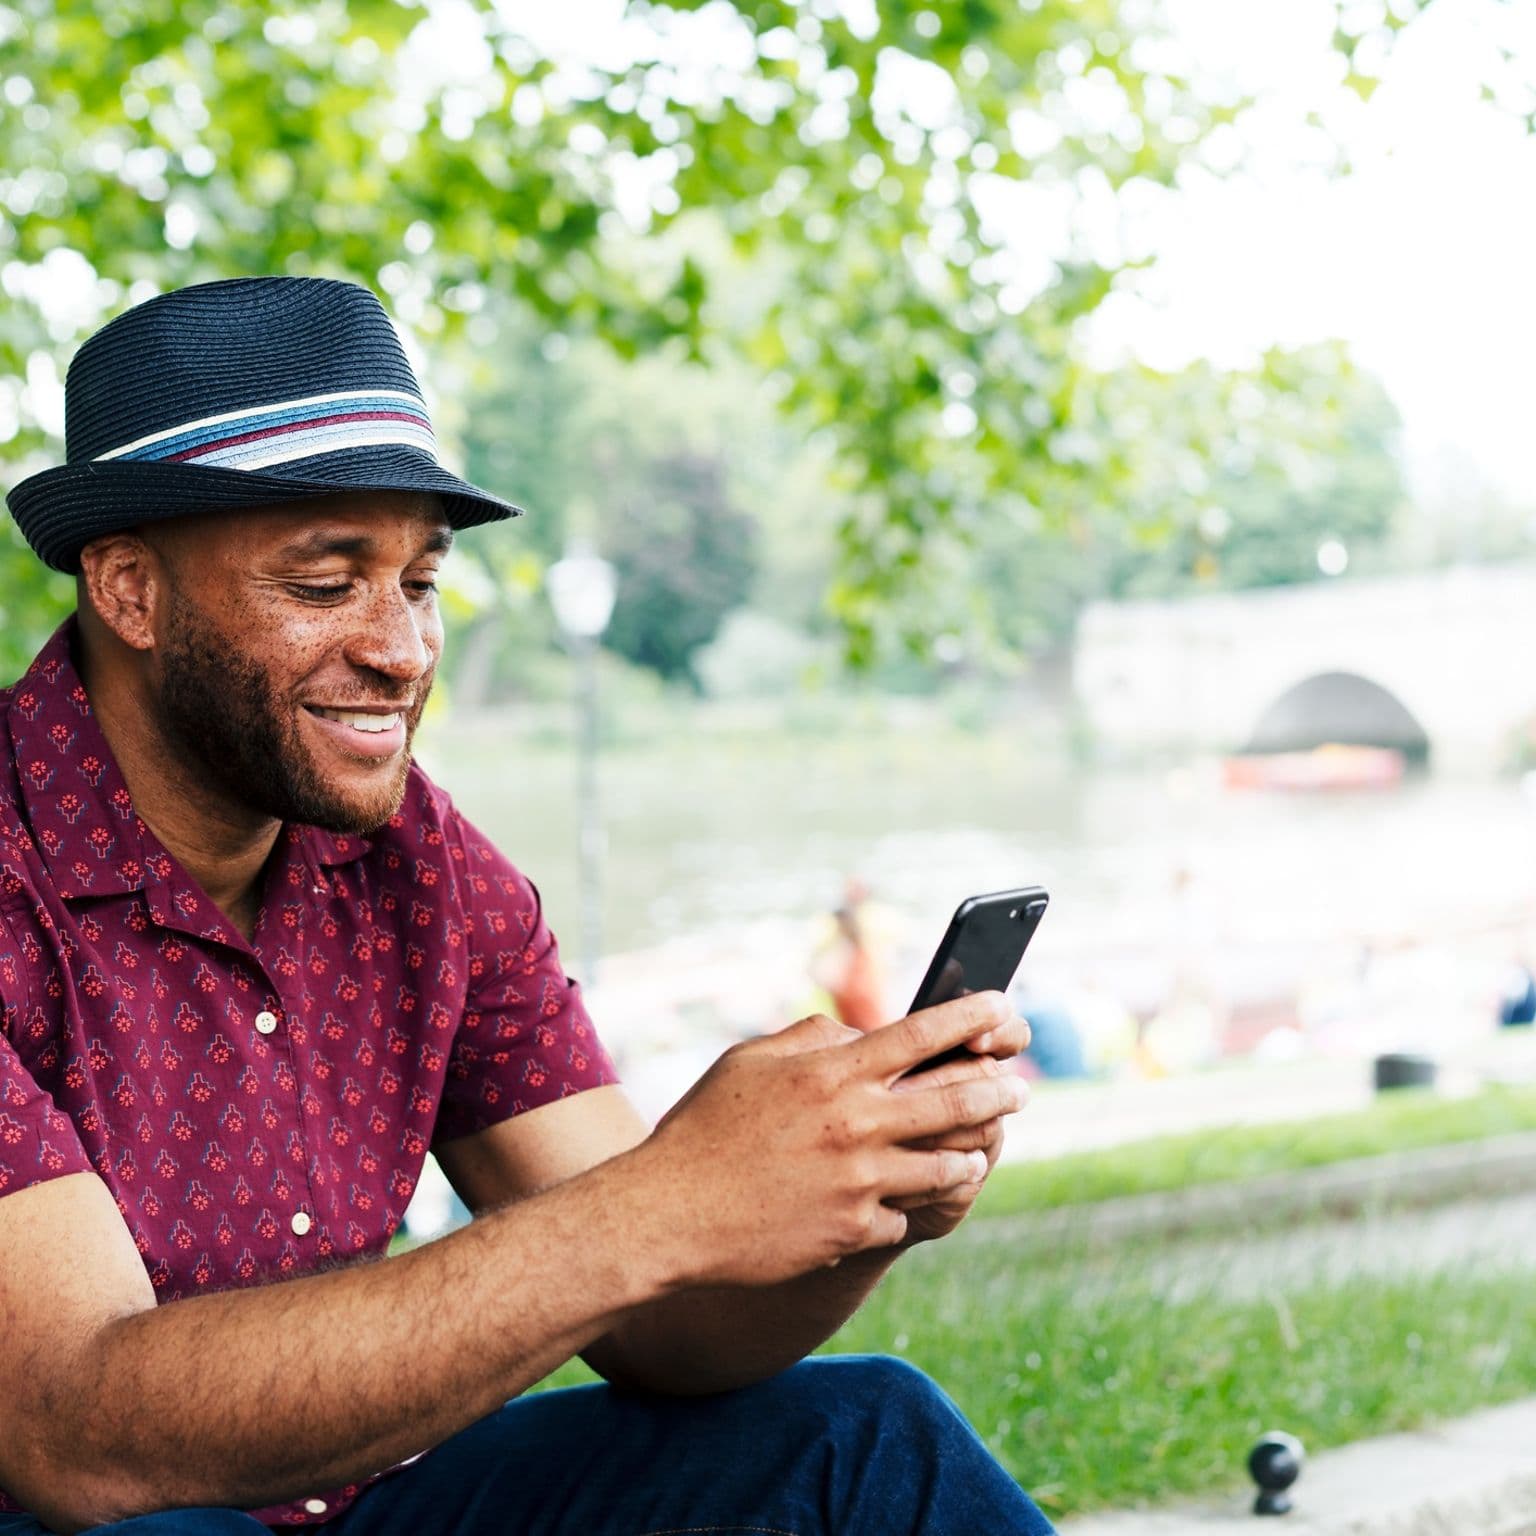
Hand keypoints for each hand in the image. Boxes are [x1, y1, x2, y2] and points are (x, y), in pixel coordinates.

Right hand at [635, 992, 1026, 1287]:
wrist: (669, 1214)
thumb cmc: (704, 1128)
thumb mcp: (749, 1061)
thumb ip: (810, 1039)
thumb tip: (857, 1033)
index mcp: (831, 1072)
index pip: (921, 1033)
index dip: (972, 1015)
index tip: (1003, 1005)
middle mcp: (855, 1123)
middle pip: (955, 1099)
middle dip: (997, 1091)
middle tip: (1017, 1090)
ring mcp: (858, 1182)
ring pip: (946, 1166)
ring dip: (966, 1156)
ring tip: (974, 1152)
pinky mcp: (852, 1231)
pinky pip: (902, 1217)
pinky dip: (899, 1208)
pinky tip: (890, 1204)